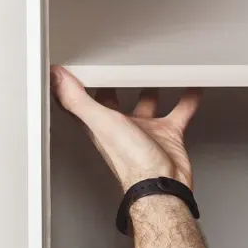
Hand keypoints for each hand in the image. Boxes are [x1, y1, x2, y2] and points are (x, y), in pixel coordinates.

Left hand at [53, 67, 199, 189]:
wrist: (162, 183)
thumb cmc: (131, 162)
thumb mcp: (101, 122)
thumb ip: (77, 100)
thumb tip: (55, 78)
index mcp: (102, 125)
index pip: (85, 101)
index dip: (80, 85)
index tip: (79, 67)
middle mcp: (122, 128)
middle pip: (116, 101)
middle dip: (117, 83)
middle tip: (119, 65)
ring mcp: (145, 131)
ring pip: (148, 104)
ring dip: (152, 89)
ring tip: (157, 71)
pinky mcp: (167, 134)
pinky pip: (179, 111)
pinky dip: (186, 99)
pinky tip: (192, 88)